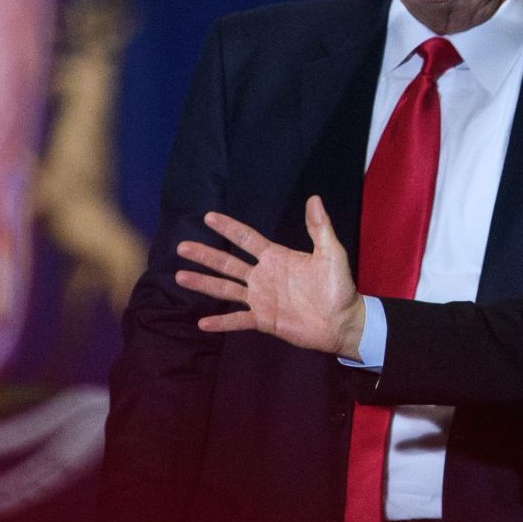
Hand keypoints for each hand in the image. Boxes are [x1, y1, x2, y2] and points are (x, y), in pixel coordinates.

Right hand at [175, 197, 367, 358]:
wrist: (343, 321)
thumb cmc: (339, 286)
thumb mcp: (331, 253)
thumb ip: (320, 228)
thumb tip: (314, 198)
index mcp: (276, 257)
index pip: (247, 239)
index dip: (229, 228)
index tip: (208, 217)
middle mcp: (263, 276)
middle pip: (227, 262)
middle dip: (205, 254)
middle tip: (182, 247)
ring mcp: (261, 298)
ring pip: (226, 289)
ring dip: (203, 283)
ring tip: (180, 276)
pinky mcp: (263, 320)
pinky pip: (238, 320)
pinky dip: (221, 322)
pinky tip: (202, 323)